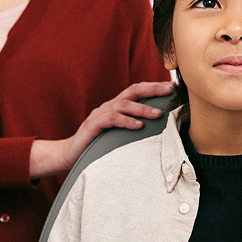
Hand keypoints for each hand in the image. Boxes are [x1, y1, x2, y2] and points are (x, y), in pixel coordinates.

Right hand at [29, 81, 173, 177]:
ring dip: (143, 108)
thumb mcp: (118, 134)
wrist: (69, 154)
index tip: (173, 87)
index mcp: (116, 106)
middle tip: (170, 91)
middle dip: (153, 89)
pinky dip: (126, 121)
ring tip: (158, 114)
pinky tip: (138, 126)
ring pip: (124, 104)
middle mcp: (109, 106)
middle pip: (133, 91)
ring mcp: (100, 114)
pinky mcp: (93, 125)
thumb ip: (132, 127)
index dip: (154, 87)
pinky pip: (112, 119)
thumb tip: (158, 128)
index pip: (138, 91)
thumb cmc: (97, 145)